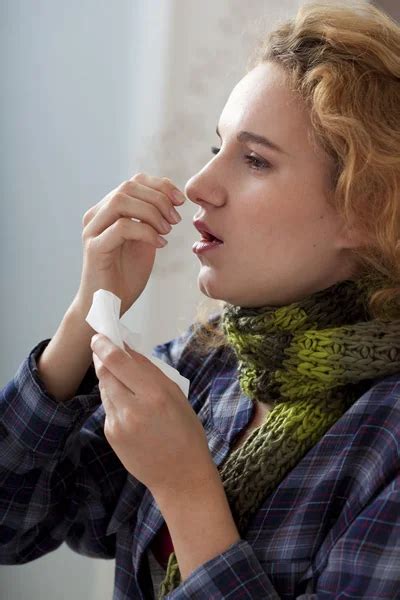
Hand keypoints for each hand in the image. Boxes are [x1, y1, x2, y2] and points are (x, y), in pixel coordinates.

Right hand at [74, 173, 184, 317]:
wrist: (107, 307)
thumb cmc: (125, 276)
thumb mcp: (145, 242)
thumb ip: (152, 220)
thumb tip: (171, 200)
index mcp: (107, 211)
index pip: (134, 182)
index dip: (160, 185)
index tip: (181, 201)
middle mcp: (96, 216)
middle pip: (128, 186)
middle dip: (159, 198)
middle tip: (176, 219)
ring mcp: (92, 231)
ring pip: (122, 201)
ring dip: (152, 213)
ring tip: (167, 230)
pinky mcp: (95, 248)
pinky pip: (122, 227)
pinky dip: (146, 231)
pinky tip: (160, 244)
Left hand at [90, 333, 216, 496]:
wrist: (180, 475)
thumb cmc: (186, 431)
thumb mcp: (176, 395)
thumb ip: (150, 372)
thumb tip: (127, 350)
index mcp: (155, 394)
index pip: (118, 361)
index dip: (104, 345)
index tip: (100, 335)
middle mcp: (133, 407)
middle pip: (105, 372)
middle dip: (101, 357)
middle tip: (101, 345)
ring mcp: (118, 423)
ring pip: (104, 388)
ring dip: (109, 377)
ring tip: (122, 378)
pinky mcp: (111, 434)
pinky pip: (108, 407)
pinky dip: (114, 399)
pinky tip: (129, 405)